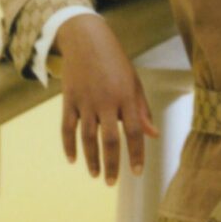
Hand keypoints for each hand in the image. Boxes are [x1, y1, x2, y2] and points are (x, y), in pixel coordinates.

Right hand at [55, 14, 160, 182]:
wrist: (86, 38)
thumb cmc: (115, 62)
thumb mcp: (134, 82)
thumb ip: (142, 110)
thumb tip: (153, 135)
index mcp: (126, 96)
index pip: (134, 132)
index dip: (136, 154)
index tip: (137, 172)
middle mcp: (106, 100)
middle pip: (110, 140)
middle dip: (112, 164)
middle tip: (112, 183)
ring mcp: (85, 100)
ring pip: (88, 137)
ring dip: (91, 159)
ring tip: (95, 175)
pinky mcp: (69, 99)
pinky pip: (67, 127)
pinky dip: (69, 145)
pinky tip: (73, 160)